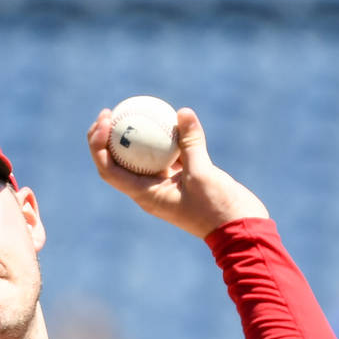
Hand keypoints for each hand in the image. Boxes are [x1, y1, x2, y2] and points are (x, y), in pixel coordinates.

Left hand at [86, 105, 268, 238]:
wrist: (240, 228)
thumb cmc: (218, 208)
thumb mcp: (203, 173)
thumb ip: (190, 143)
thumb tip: (183, 112)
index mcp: (144, 195)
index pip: (109, 170)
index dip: (99, 145)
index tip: (105, 121)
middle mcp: (148, 190)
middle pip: (116, 162)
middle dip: (106, 137)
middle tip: (110, 111)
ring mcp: (163, 185)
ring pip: (140, 158)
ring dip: (132, 136)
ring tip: (130, 109)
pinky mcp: (180, 179)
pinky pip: (165, 154)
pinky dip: (164, 137)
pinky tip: (167, 116)